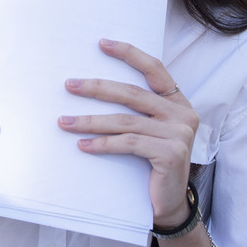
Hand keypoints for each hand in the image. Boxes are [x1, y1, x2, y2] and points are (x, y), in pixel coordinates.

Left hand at [58, 38, 199, 228]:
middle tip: (69, 85)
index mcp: (178, 102)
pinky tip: (82, 145)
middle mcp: (183, 114)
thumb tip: (94, 86)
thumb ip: (137, 110)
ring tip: (64, 122)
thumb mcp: (149, 131)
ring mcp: (179, 134)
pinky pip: (127, 143)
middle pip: (132, 93)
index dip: (129, 54)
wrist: (169, 204)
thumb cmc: (152, 164)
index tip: (102, 43)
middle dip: (97, 88)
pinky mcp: (170, 153)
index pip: (154, 69)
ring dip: (90, 120)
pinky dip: (101, 143)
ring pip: (124, 121)